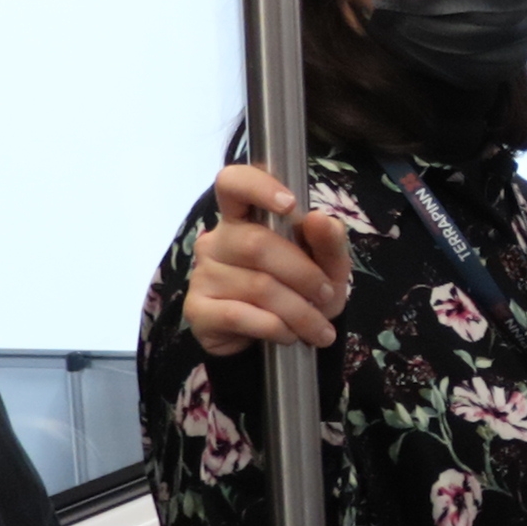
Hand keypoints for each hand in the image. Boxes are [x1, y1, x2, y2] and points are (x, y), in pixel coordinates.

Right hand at [182, 164, 353, 356]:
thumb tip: (318, 218)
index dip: (258, 187)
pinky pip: (240, 315)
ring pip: (257, 286)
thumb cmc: (302, 293)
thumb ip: (328, 240)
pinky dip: (275, 328)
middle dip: (304, 274)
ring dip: (298, 311)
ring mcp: (203, 274)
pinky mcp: (197, 309)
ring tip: (318, 328)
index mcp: (245, 218)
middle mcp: (218, 240)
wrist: (278, 342)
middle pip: (257, 244)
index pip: (233, 183)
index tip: (290, 205)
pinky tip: (289, 336)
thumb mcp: (328, 267)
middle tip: (327, 296)